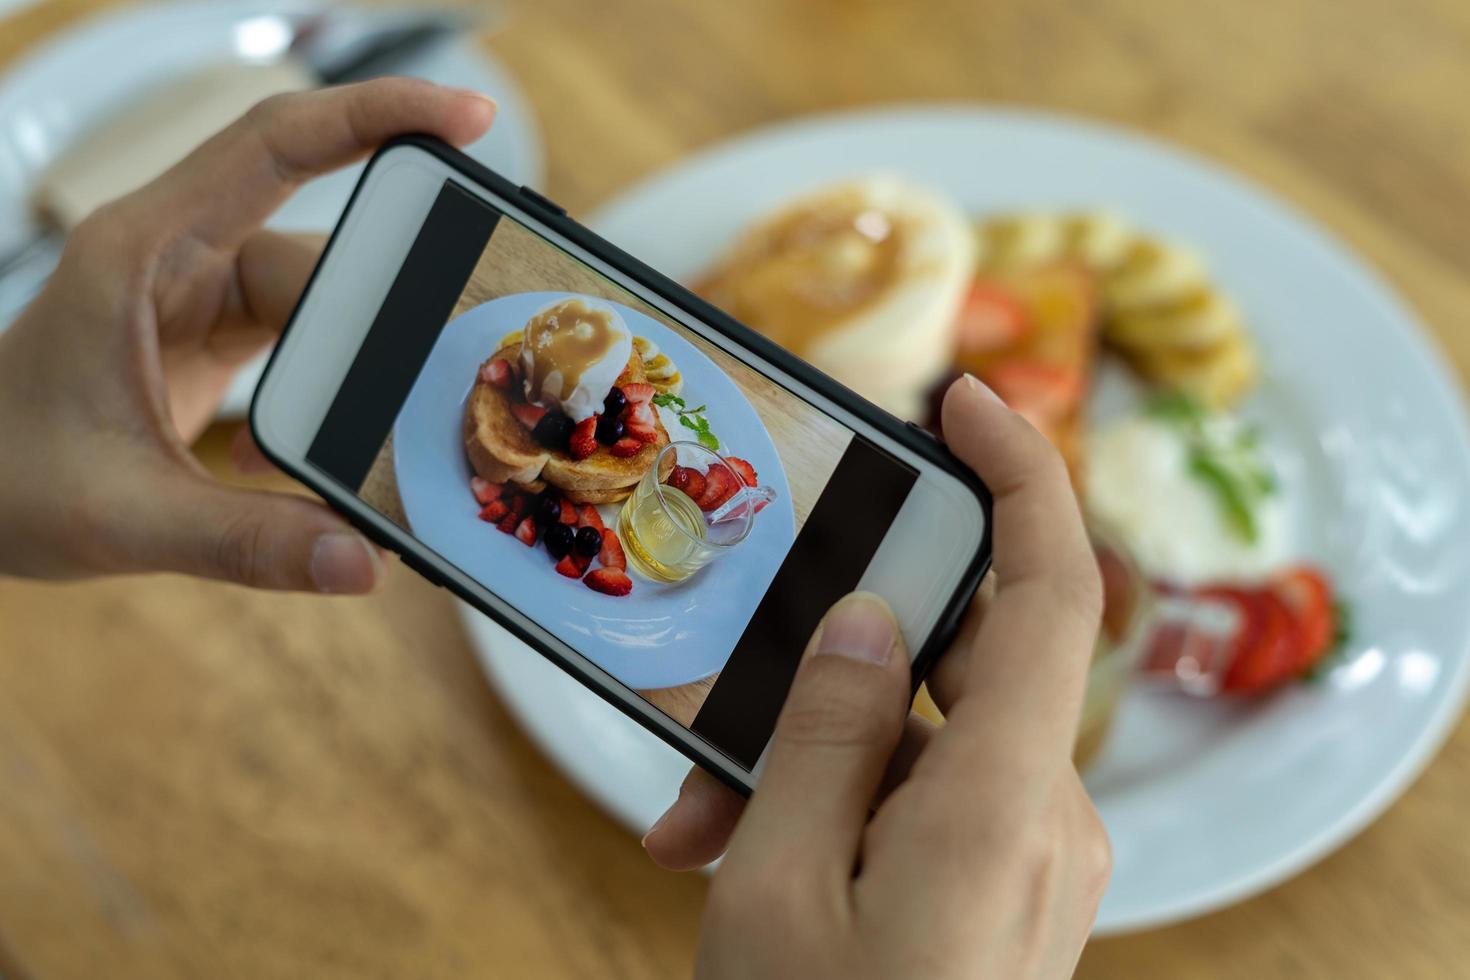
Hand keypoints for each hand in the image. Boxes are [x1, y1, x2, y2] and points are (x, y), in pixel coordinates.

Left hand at [0, 79, 493, 591]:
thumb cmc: (2, 481)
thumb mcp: (123, 516)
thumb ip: (245, 542)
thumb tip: (360, 562)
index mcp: (143, 254)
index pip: (274, 145)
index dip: (376, 115)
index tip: (467, 117)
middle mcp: (178, 258)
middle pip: (322, 248)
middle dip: (395, 290)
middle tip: (463, 333)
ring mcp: (200, 297)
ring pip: (324, 299)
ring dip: (365, 356)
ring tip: (411, 406)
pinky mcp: (218, 338)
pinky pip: (307, 340)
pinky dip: (337, 387)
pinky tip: (337, 444)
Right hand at [648, 376, 1109, 978]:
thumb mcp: (780, 888)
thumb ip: (826, 736)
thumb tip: (863, 624)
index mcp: (1003, 804)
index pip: (1052, 587)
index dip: (1024, 472)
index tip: (966, 401)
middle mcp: (1045, 819)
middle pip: (953, 668)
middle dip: (832, 668)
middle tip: (729, 695)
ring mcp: (1032, 859)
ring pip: (919, 748)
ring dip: (809, 765)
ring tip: (700, 826)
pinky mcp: (1006, 890)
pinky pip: (925, 808)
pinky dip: (839, 812)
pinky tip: (744, 859)